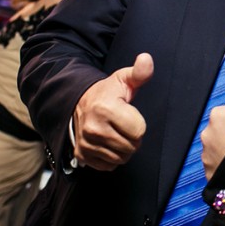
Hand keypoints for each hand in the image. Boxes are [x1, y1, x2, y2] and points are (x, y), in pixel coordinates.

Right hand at [72, 53, 153, 170]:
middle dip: (133, 138)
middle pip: (131, 147)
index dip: (139, 124)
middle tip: (124, 126)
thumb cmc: (107, 93)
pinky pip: (109, 166)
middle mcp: (93, 128)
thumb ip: (139, 72)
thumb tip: (146, 59)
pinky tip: (108, 143)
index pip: (139, 131)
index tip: (129, 115)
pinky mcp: (82, 155)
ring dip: (124, 149)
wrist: (78, 104)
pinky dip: (112, 158)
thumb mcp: (124, 79)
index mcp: (106, 109)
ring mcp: (86, 143)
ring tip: (117, 133)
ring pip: (121, 159)